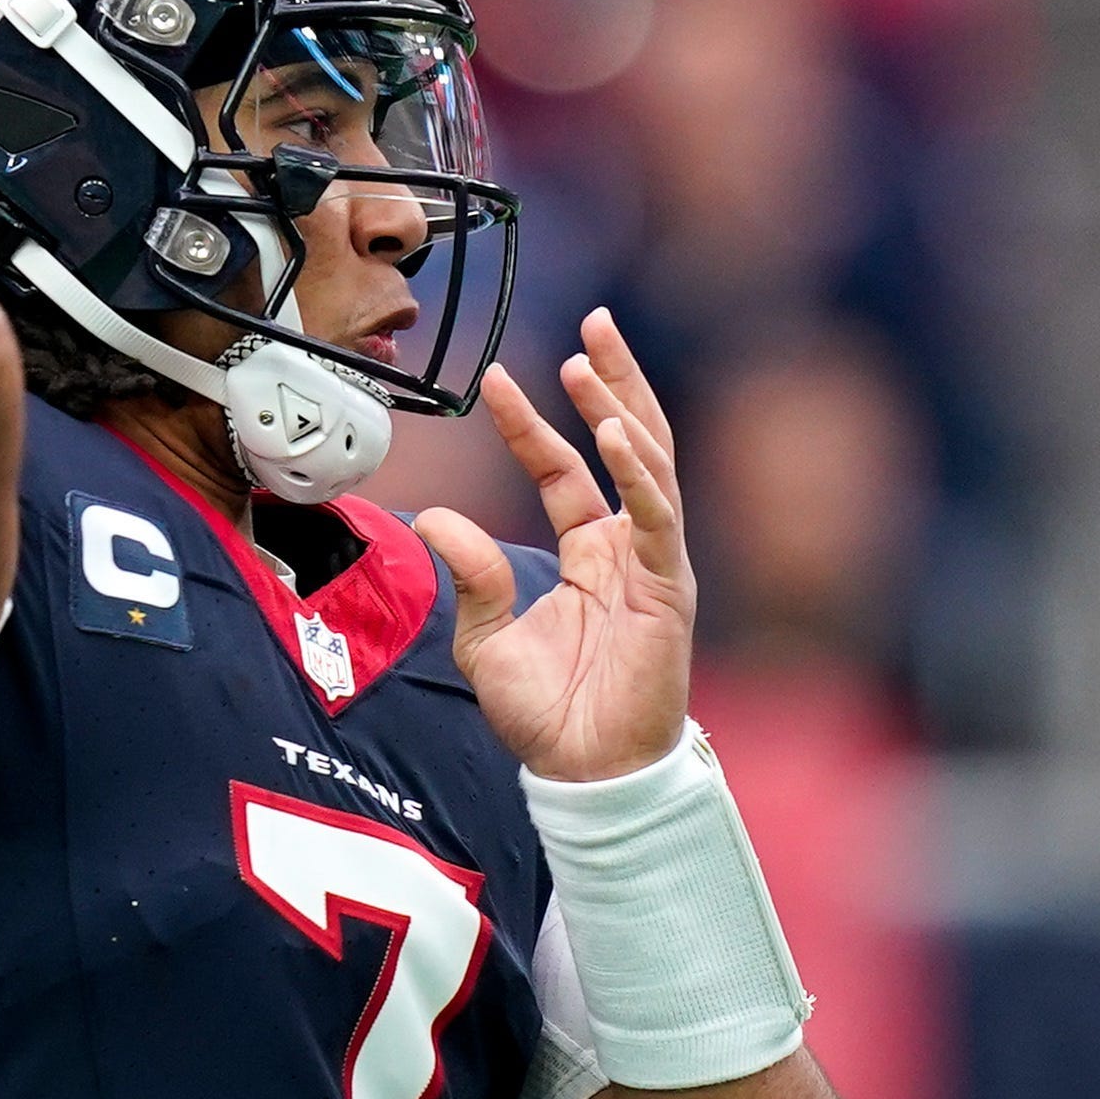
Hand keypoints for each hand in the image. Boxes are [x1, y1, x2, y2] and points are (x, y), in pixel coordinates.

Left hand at [413, 309, 692, 783]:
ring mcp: (655, 564)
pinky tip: (613, 430)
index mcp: (590, 556)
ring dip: (625, 406)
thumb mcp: (486, 639)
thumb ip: (469, 573)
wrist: (586, 776)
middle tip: (593, 322)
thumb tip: (430, 516)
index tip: (493, 379)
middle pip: (629, 444)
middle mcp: (628, 549)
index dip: (532, 424)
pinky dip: (639, 472)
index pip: (564, 471)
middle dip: (613, 381)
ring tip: (592, 359)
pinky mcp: (669, 588)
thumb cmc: (547, 717)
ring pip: (651, 464)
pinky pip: (659, 516)